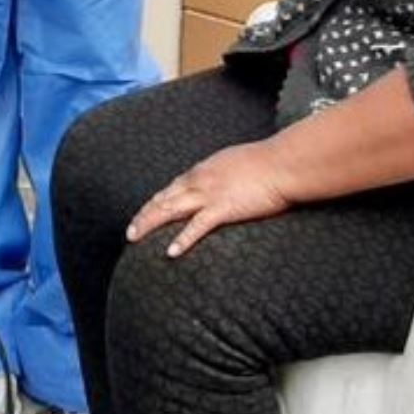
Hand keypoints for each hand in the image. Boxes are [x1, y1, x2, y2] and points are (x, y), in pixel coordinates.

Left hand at [126, 140, 293, 257]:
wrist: (283, 163)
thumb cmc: (268, 162)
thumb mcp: (238, 162)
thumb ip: (226, 172)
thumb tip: (226, 179)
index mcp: (204, 169)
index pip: (173, 187)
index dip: (157, 201)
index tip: (146, 211)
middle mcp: (200, 180)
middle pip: (164, 198)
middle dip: (145, 214)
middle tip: (130, 230)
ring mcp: (209, 194)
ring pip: (170, 210)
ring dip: (149, 223)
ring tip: (134, 237)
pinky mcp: (223, 208)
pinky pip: (197, 227)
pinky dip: (182, 239)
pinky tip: (170, 251)